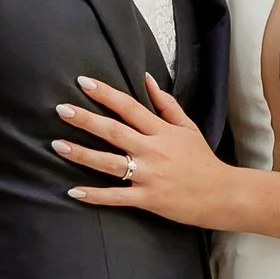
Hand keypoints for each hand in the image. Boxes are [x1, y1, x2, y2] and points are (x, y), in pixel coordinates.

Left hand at [55, 73, 235, 228]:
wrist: (222, 194)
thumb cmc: (202, 160)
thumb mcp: (187, 127)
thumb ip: (166, 104)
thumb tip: (146, 79)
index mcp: (161, 131)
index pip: (129, 107)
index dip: (106, 94)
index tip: (84, 82)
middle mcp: (153, 151)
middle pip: (114, 132)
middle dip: (86, 120)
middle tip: (61, 109)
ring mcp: (149, 176)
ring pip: (110, 163)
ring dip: (82, 154)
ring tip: (58, 145)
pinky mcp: (148, 199)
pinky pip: (117, 196)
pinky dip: (95, 195)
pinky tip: (73, 191)